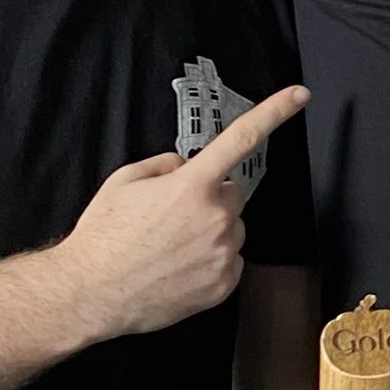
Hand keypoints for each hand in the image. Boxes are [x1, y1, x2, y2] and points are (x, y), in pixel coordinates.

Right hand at [55, 85, 309, 343]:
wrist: (90, 294)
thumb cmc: (103, 237)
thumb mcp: (124, 181)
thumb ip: (165, 165)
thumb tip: (186, 168)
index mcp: (192, 185)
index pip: (241, 138)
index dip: (274, 112)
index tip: (299, 95)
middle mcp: (215, 217)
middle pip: (231, 194)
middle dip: (210, 198)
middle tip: (173, 217)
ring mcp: (223, 253)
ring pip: (231, 229)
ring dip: (211, 232)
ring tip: (170, 247)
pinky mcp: (223, 284)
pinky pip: (230, 261)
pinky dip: (211, 261)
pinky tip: (179, 267)